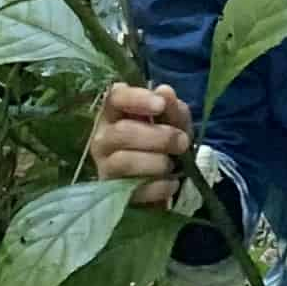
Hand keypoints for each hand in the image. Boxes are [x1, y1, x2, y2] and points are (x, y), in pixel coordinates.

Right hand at [87, 81, 195, 205]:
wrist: (163, 182)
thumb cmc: (164, 143)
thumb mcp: (174, 123)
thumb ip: (172, 108)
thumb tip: (165, 91)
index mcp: (115, 113)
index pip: (115, 97)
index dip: (136, 99)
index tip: (160, 105)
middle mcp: (103, 138)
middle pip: (122, 132)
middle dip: (158, 137)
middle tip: (183, 142)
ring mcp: (105, 167)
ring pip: (124, 161)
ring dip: (156, 162)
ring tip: (173, 165)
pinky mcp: (113, 193)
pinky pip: (134, 190)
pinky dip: (158, 187)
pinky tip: (171, 183)